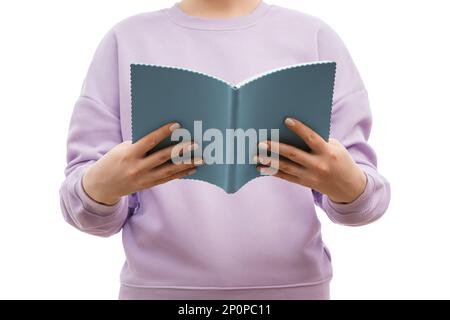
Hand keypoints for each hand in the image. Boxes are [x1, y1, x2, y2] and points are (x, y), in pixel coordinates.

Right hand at [82, 122, 202, 204]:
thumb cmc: (114, 160)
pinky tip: (192, 168)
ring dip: (186, 164)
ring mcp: (144, 179)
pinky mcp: (149, 185)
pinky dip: (181, 173)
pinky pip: (168, 179)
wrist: (102, 185)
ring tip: (201, 158)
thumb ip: (141, 144)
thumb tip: (165, 137)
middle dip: (180, 150)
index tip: (176, 125)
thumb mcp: (123, 149)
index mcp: (129, 154)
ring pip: (169, 170)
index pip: (148, 141)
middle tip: (196, 143)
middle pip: (162, 157)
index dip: (162, 132)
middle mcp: (137, 168)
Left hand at [255, 117, 366, 203]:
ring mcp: (311, 176)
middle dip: (276, 148)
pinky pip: (286, 177)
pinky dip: (272, 171)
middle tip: (261, 142)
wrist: (349, 187)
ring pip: (287, 167)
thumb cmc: (340, 160)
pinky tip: (261, 167)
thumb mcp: (335, 147)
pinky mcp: (305, 183)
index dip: (299, 129)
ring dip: (269, 161)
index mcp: (327, 152)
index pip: (312, 138)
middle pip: (294, 154)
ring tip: (256, 155)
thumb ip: (319, 140)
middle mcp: (319, 165)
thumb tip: (294, 131)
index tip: (286, 120)